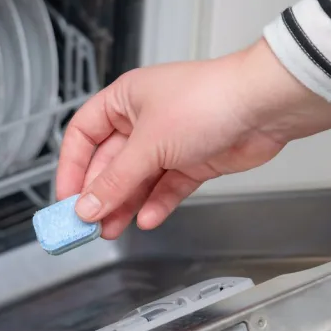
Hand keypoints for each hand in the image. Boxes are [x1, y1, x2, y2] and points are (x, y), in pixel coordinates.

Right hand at [55, 38, 330, 239]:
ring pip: (137, 180)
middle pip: (109, 163)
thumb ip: (115, 181)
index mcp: (124, 101)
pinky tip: (149, 219)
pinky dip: (157, 204)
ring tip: (111, 230)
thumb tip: (87, 207)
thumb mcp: (149, 144)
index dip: (71, 168)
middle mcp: (143, 121)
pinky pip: (166, 188)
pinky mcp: (193, 162)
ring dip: (124, 205)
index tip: (66, 199)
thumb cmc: (208, 100)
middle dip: (99, 194)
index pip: (83, 135)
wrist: (264, 106)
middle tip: (87, 224)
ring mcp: (169, 143)